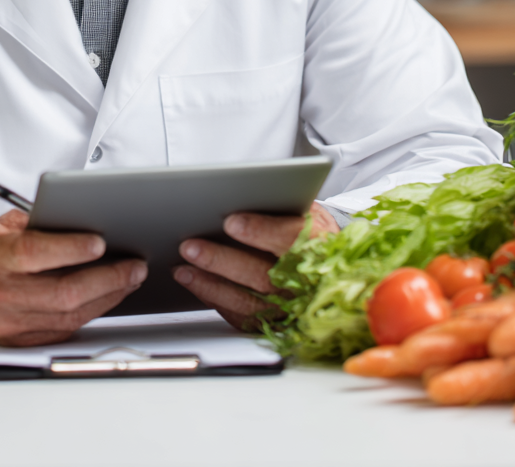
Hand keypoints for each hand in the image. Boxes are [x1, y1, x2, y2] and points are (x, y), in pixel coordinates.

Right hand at [0, 210, 146, 345]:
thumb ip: (42, 222)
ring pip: (69, 315)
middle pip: (60, 292)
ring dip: (107, 296)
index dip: (69, 249)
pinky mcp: (20, 340)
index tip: (101, 242)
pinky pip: (66, 328)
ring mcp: (8, 323)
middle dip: (106, 278)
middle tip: (134, 264)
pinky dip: (93, 310)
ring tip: (130, 277)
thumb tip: (89, 220)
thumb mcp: (7, 224)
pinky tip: (110, 294)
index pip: (33, 253)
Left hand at [172, 202, 338, 330]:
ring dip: (211, 285)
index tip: (231, 222)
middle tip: (190, 246)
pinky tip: (195, 283)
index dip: (261, 231)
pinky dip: (216, 300)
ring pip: (249, 302)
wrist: (332, 267)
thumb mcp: (305, 209)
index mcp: (319, 245)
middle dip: (223, 261)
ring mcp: (291, 307)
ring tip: (182, 268)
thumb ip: (281, 203)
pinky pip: (243, 317)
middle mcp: (307, 282)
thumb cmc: (309, 231)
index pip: (292, 239)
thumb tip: (244, 191)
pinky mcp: (275, 323)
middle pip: (264, 276)